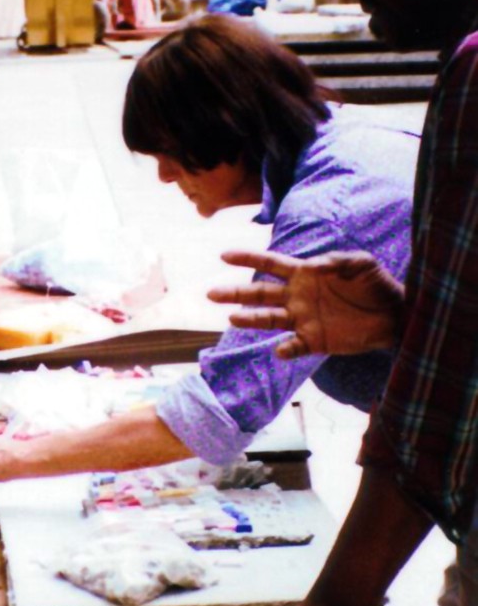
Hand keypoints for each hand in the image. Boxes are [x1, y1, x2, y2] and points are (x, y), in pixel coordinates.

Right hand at [208, 249, 404, 358]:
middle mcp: (297, 297)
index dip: (248, 259)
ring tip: (232, 319)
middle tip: (211, 293)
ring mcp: (303, 320)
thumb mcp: (361, 264)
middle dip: (235, 293)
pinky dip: (285, 350)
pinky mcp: (314, 341)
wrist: (394, 316)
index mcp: (305, 274)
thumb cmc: (377, 286)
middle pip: (259, 293)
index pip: (270, 264)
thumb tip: (314, 266)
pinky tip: (279, 350)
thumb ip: (338, 261)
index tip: (224, 255)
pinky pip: (293, 347)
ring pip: (269, 320)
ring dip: (251, 320)